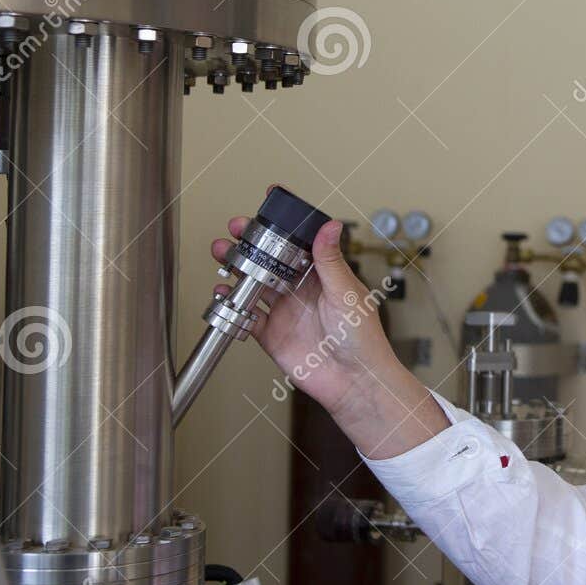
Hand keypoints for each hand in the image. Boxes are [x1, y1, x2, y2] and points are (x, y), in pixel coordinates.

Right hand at [210, 205, 404, 418]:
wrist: (354, 382)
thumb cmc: (363, 340)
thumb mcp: (346, 294)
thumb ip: (330, 261)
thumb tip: (331, 226)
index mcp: (324, 276)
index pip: (300, 243)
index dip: (284, 225)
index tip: (269, 202)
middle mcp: (302, 291)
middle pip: (270, 260)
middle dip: (251, 242)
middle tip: (236, 228)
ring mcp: (285, 311)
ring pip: (253, 283)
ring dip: (237, 267)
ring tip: (223, 254)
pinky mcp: (270, 334)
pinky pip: (245, 315)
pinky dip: (231, 304)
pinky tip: (222, 292)